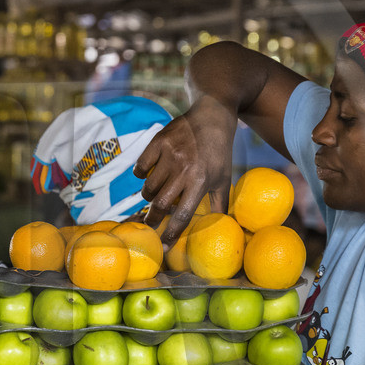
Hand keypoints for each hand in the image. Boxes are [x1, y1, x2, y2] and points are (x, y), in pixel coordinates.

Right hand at [133, 99, 237, 245]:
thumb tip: (222, 227)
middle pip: (161, 204)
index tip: (164, 247)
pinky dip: (141, 175)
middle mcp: (184, 169)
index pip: (183, 214)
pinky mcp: (158, 142)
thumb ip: (220, 204)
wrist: (212, 116)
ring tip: (155, 195)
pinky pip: (140, 167)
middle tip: (150, 225)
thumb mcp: (224, 178)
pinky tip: (148, 174)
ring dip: (149, 197)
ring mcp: (169, 155)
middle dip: (153, 219)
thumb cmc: (219, 152)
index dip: (172, 233)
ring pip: (148, 188)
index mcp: (201, 180)